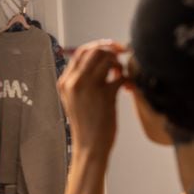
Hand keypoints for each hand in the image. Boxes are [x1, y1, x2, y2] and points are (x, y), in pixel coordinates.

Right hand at [57, 40, 126, 157]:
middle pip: (95, 50)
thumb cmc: (86, 125)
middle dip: (111, 50)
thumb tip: (100, 60)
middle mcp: (74, 82)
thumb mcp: (75, 100)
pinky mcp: (105, 96)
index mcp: (65, 82)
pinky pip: (120, 76)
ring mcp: (89, 88)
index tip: (111, 50)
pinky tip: (128, 88)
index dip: (99, 46)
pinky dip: (127, 79)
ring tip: (122, 76)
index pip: (81, 52)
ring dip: (119, 64)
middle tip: (122, 57)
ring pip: (108, 59)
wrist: (89, 147)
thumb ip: (81, 81)